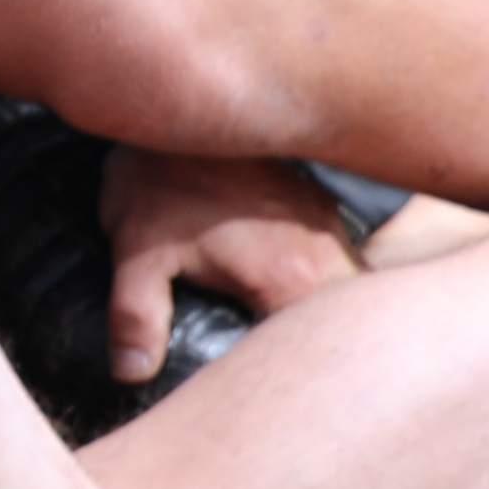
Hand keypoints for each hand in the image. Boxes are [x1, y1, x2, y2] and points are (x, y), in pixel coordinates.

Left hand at [96, 145, 363, 383]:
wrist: (175, 94)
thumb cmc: (156, 179)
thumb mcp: (138, 249)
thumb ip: (136, 315)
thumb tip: (129, 372)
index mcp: (292, 271)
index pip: (333, 347)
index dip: (316, 377)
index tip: (288, 394)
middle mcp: (327, 248)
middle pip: (359, 320)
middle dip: (336, 354)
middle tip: (299, 382)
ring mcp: (327, 224)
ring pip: (356, 290)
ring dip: (334, 321)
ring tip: (299, 355)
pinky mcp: (317, 207)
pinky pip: (341, 261)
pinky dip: (327, 290)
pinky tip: (293, 307)